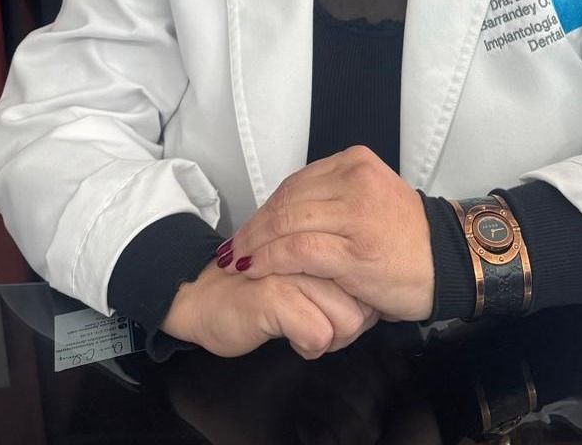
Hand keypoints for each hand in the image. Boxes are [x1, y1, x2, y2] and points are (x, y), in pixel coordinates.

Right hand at [162, 258, 378, 359]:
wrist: (204, 298)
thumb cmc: (262, 291)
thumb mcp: (312, 280)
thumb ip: (341, 279)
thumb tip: (376, 304)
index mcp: (325, 234)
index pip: (370, 281)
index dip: (360, 309)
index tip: (335, 313)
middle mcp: (314, 244)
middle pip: (364, 303)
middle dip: (347, 327)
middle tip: (318, 326)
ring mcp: (295, 267)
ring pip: (348, 321)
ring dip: (328, 338)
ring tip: (302, 328)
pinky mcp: (275, 293)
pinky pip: (319, 335)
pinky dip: (308, 346)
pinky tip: (287, 334)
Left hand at [226, 145, 434, 321]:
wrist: (445, 262)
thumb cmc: (405, 237)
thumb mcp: (369, 197)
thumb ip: (333, 196)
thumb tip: (286, 212)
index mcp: (356, 162)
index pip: (295, 182)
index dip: (265, 208)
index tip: (248, 229)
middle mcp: (354, 180)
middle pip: (286, 200)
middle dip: (253, 227)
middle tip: (232, 249)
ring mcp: (355, 214)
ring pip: (286, 222)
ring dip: (255, 244)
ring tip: (236, 262)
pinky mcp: (353, 250)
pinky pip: (297, 250)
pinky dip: (270, 259)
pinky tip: (255, 270)